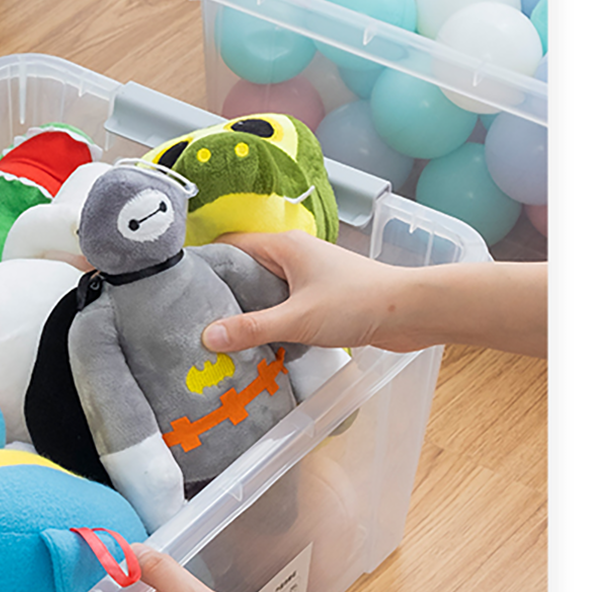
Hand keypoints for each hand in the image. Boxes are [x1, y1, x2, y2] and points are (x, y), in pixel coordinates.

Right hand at [201, 233, 546, 359]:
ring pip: (267, 290)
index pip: (230, 245)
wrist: (411, 312)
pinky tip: (261, 345)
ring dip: (250, 311)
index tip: (180, 288)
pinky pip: (286, 305)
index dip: (204, 264)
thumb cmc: (357, 304)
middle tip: (194, 319)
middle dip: (223, 293)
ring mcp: (310, 276)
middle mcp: (294, 255)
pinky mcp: (324, 297)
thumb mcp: (297, 319)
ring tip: (221, 337)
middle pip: (245, 269)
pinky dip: (273, 322)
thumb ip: (252, 328)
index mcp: (283, 247)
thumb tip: (206, 336)